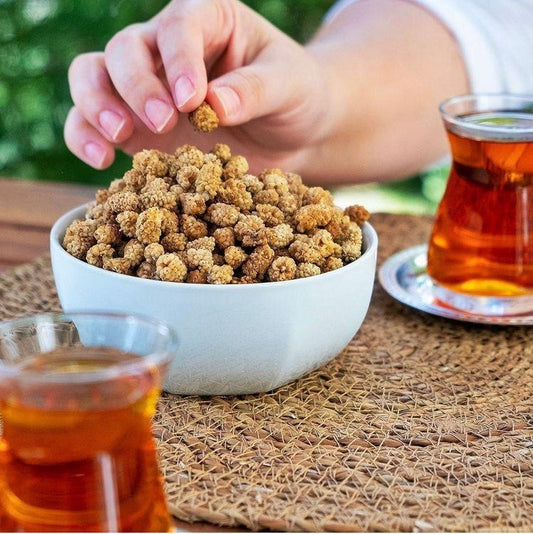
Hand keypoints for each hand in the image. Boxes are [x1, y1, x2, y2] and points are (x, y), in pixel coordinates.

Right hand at [64, 0, 328, 172]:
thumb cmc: (294, 96)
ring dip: (96, 105)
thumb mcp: (289, 86)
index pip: (180, 24)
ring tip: (120, 137)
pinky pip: (90, 120)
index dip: (179, 59)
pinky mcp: (135, 124)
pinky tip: (102, 160)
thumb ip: (256, 90)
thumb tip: (215, 106)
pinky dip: (85, 136)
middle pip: (125, 49)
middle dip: (137, 86)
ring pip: (93, 76)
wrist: (288, 132)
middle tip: (163, 123)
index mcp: (208, 20)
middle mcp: (166, 47)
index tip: (191, 100)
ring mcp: (145, 85)